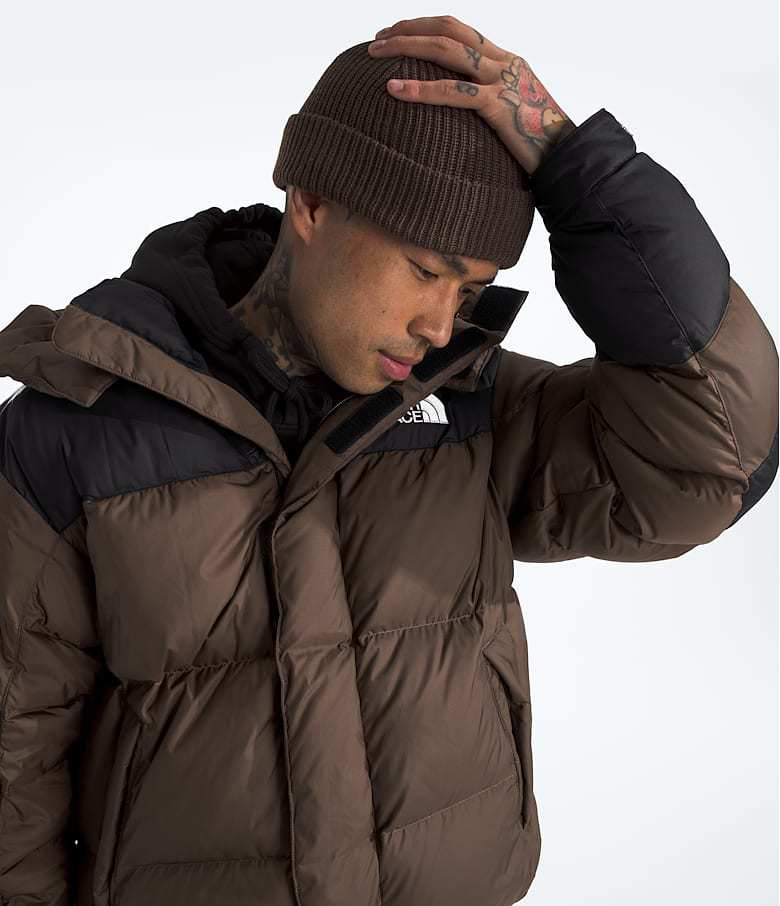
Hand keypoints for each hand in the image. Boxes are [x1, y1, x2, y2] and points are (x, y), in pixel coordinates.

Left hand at [367, 15, 575, 175]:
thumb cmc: (536, 145)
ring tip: (375, 54)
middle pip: (448, 30)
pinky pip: (453, 92)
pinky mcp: (499, 106)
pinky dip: (420, 89)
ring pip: (447, 50)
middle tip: (376, 40)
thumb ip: (485, 103)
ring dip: (405, 47)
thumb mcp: (509, 114)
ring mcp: (502, 81)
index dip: (424, 26)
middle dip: (408, 29)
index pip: (459, 29)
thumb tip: (458, 113)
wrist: (567, 159)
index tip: (395, 34)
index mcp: (505, 60)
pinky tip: (394, 89)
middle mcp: (503, 62)